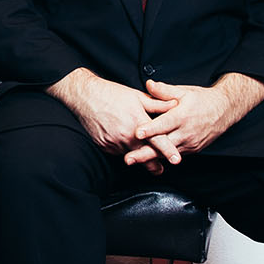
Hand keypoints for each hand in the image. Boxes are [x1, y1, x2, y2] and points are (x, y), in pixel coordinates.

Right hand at [48, 68, 173, 160]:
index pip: (158, 140)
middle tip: (160, 170)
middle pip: (145, 155)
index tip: (177, 160)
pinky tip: (121, 140)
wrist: (86, 97)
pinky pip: (118, 152)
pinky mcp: (105, 146)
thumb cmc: (112, 94)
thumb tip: (176, 104)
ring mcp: (115, 142)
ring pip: (130, 154)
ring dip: (136, 154)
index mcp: (138, 122)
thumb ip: (158, 104)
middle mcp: (127, 135)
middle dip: (154, 165)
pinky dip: (122, 149)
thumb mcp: (137, 96)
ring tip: (137, 149)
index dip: (168, 151)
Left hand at [128, 74, 263, 166]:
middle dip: (145, 153)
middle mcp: (186, 132)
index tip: (137, 133)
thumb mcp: (184, 91)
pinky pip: (174, 154)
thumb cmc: (202, 100)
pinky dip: (161, 157)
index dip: (150, 129)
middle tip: (128, 159)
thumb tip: (149, 84)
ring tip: (133, 161)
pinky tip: (147, 160)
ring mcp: (189, 143)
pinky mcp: (192, 149)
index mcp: (182, 116)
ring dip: (150, 159)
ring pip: (167, 154)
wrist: (224, 110)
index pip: (164, 124)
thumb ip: (164, 90)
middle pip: (162, 145)